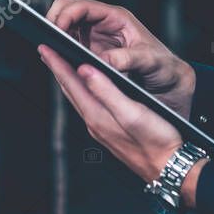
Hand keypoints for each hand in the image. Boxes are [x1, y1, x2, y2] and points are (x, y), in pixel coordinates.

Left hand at [39, 44, 183, 183]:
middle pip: (70, 91)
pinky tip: (87, 88)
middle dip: (58, 70)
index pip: (71, 84)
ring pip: (78, 99)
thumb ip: (107, 90)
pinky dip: (82, 91)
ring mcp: (101, 129)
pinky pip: (89, 106)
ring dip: (68, 80)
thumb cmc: (156, 141)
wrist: (169, 166)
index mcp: (97, 115)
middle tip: (47, 51)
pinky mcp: (110, 132)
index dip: (57, 64)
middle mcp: (95, 123)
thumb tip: (85, 70)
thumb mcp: (132, 112)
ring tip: (62, 65)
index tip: (45, 47)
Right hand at [47, 0, 195, 116]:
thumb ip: (129, 59)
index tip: (56, 30)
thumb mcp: (151, 61)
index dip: (66, 14)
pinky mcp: (91, 53)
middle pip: (68, 9)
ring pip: (65, 27)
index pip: (83, 6)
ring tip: (49, 52)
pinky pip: (68, 46)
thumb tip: (104, 61)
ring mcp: (95, 38)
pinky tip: (57, 62)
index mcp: (117, 18)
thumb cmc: (165, 66)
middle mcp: (103, 24)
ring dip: (55, 36)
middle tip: (48, 40)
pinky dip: (60, 50)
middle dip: (54, 20)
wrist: (171, 81)